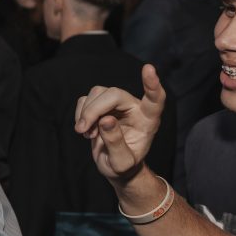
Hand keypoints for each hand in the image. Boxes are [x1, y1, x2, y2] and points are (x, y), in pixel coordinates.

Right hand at [74, 64, 165, 181]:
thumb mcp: (121, 163)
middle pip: (114, 94)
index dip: (152, 84)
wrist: (114, 166)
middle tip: (84, 131)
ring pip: (98, 92)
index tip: (149, 68)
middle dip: (94, 110)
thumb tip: (106, 119)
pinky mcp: (101, 104)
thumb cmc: (123, 167)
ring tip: (87, 133)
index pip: (155, 99)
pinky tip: (85, 129)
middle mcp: (134, 107)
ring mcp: (117, 104)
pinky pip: (86, 99)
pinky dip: (80, 113)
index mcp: (148, 120)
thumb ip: (116, 143)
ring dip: (87, 113)